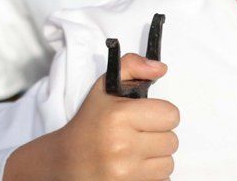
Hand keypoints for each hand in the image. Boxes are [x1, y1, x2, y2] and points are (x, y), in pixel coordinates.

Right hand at [4, 54, 178, 180]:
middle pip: (172, 141)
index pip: (171, 115)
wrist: (63, 162)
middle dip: (157, 137)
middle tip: (136, 135)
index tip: (145, 117)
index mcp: (119, 117)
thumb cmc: (89, 124)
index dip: (160, 115)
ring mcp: (124, 172)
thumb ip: (133, 66)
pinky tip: (133, 168)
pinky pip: (161, 180)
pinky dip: (151, 175)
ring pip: (168, 164)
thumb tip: (161, 68)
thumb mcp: (106, 87)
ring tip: (134, 152)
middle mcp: (122, 146)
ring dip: (156, 159)